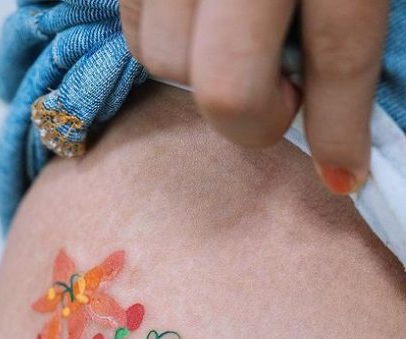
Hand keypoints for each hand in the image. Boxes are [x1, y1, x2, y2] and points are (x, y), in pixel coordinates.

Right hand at [120, 0, 388, 194]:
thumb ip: (350, 17)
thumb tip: (328, 106)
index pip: (337, 55)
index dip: (341, 130)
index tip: (343, 175)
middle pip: (227, 87)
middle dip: (254, 118)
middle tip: (278, 96)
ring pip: (166, 60)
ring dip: (202, 73)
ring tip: (235, 43)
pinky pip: (134, 30)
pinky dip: (161, 43)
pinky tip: (196, 25)